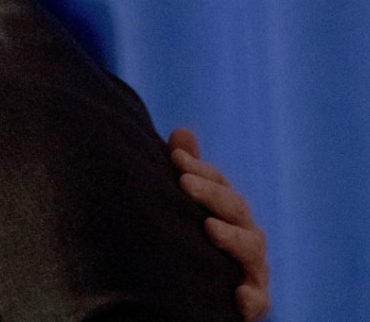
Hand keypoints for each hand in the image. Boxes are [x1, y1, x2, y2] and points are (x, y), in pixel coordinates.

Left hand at [168, 128, 270, 321]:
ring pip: (251, 248)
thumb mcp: (188, 206)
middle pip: (235, 209)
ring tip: (209, 228)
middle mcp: (245, 236)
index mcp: (229, 212)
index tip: (175, 158)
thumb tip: (182, 132)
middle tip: (185, 182)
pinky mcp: (253, 301)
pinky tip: (238, 294)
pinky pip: (258, 301)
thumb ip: (189, 172)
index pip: (219, 185)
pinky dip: (251, 297)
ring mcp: (252, 268)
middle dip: (211, 194)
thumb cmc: (194, 244)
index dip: (199, 169)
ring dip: (231, 237)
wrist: (198, 296)